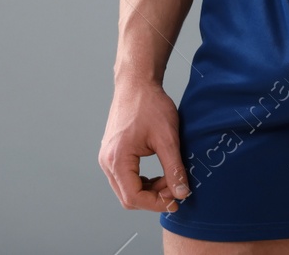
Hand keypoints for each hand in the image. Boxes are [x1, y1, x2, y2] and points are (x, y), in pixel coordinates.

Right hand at [99, 79, 189, 212]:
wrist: (136, 85)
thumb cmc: (150, 106)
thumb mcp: (167, 138)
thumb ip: (174, 168)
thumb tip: (182, 193)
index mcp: (117, 160)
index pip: (133, 197)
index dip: (156, 204)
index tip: (176, 201)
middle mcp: (107, 162)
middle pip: (127, 197)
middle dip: (153, 198)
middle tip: (176, 190)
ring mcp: (107, 158)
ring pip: (126, 189)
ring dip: (148, 190)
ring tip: (170, 180)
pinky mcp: (112, 154)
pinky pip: (125, 178)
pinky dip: (142, 181)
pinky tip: (160, 174)